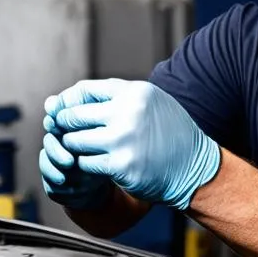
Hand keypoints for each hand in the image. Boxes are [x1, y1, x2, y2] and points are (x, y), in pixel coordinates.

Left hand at [44, 79, 220, 210]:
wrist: (194, 167)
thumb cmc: (170, 133)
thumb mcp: (150, 103)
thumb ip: (115, 98)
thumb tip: (67, 99)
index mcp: (135, 92)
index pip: (85, 89)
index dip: (69, 101)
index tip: (63, 111)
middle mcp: (128, 112)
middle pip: (75, 114)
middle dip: (65, 125)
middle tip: (65, 132)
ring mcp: (123, 140)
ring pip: (75, 140)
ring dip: (74, 146)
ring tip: (82, 148)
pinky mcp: (120, 166)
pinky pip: (86, 163)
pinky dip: (85, 164)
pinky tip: (95, 163)